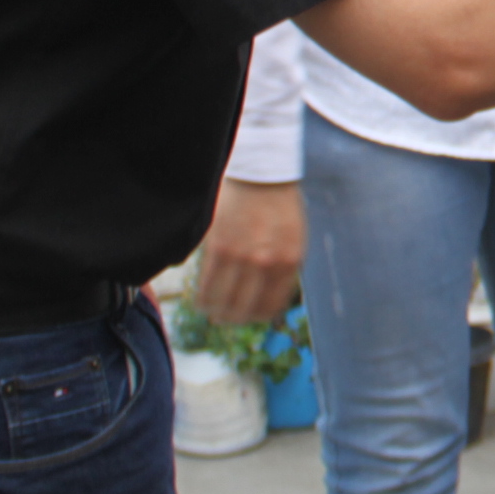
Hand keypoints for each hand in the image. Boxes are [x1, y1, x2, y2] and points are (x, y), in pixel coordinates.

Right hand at [195, 177, 306, 325]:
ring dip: (216, 313)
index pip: (271, 307)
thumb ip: (284, 267)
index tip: (249, 317)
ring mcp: (243, 258)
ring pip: (224, 302)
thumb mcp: (293, 239)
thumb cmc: (279, 206)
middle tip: (226, 318)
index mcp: (290, 263)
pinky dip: (203, 299)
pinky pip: (208, 285)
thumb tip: (270, 298)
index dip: (257, 317)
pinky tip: (201, 302)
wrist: (262, 174)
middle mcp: (268, 264)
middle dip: (235, 319)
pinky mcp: (219, 248)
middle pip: (246, 309)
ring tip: (211, 312)